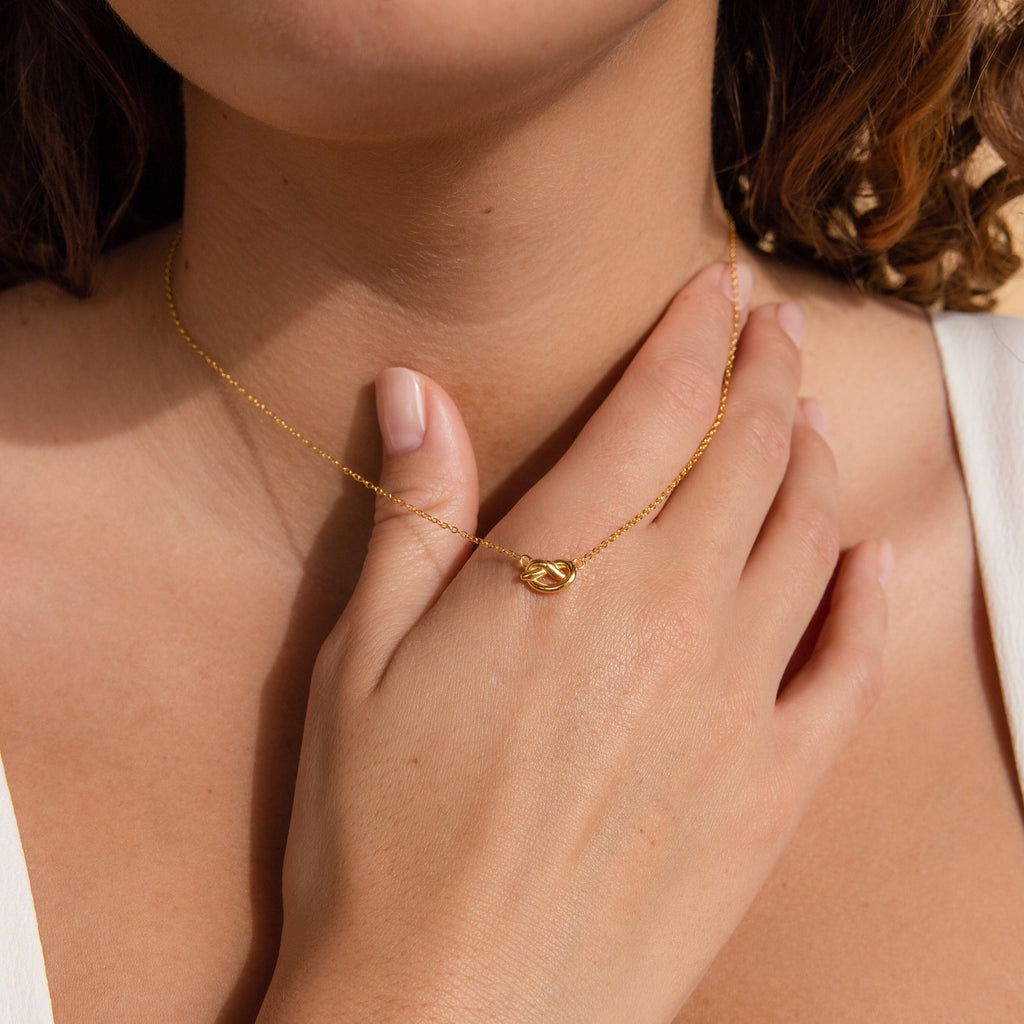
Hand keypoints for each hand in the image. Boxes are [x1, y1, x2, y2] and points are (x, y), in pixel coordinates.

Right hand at [258, 262, 890, 1023]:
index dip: (694, 334)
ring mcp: (735, 707)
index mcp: (564, 578)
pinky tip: (865, 557)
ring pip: (808, 541)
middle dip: (768, 371)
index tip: (716, 285)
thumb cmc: (378, 834)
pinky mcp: (770, 791)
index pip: (661, 410)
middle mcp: (668, 621)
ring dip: (814, 460)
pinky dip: (866, 598)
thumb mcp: (362, 660)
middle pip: (750, 455)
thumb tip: (414, 393)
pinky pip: (846, 669)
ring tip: (807, 418)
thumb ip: (413, 515)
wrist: (446, 1014)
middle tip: (774, 322)